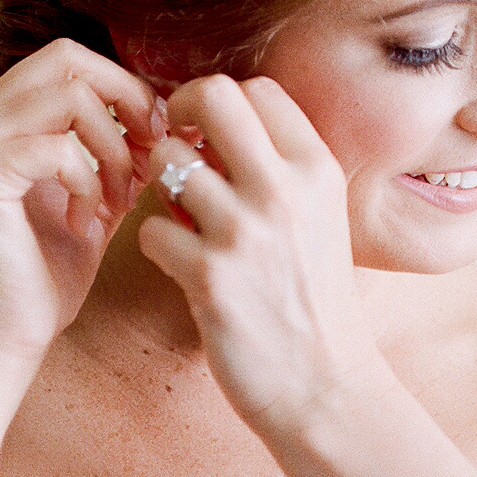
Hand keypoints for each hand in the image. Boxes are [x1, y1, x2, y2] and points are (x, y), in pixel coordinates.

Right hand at [0, 41, 164, 364]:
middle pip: (69, 60)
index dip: (126, 88)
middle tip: (147, 157)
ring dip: (112, 151)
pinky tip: (86, 223)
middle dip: (126, 104)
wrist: (10, 330)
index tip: (157, 139)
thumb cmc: (51, 266)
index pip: (71, 58)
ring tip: (115, 201)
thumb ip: (116, 140)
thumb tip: (168, 100)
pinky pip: (59, 149)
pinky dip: (89, 183)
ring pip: (72, 100)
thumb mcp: (96, 187)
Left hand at [137, 75, 384, 436]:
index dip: (220, 103)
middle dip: (180, 113)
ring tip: (178, 214)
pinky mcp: (208, 277)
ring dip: (160, 184)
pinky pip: (150, 228)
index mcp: (317, 169)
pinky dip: (155, 243)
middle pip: (212, 96)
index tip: (208, 134)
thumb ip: (281, 168)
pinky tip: (177, 263)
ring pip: (167, 160)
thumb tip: (219, 122)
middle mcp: (284, 190)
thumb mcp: (322, 218)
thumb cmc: (316, 300)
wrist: (326, 386)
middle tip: (175, 144)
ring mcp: (245, 232)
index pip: (257, 89)